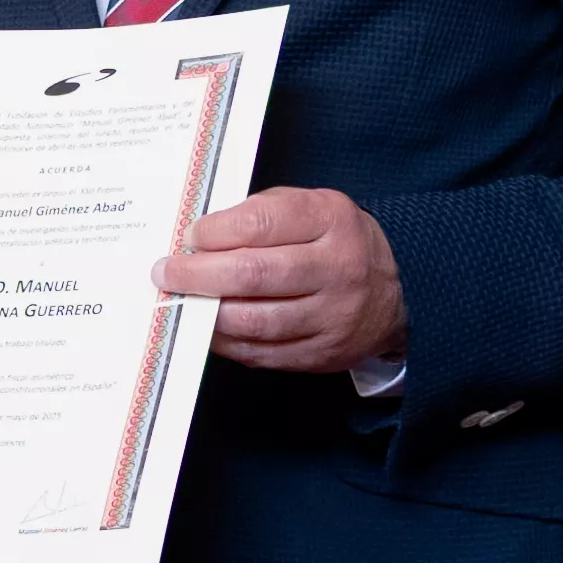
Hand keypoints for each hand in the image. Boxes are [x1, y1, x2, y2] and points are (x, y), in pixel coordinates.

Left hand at [161, 187, 403, 377]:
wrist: (397, 291)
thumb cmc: (334, 242)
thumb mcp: (311, 208)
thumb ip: (260, 215)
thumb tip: (197, 239)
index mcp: (331, 220)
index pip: (262, 222)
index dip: (216, 231)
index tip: (189, 236)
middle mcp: (336, 268)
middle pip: (253, 274)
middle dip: (197, 275)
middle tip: (165, 273)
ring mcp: (332, 316)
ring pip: (254, 321)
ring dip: (206, 313)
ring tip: (181, 302)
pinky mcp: (322, 354)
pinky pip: (261, 353)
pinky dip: (226, 342)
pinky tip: (207, 327)